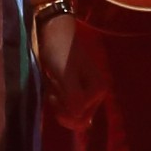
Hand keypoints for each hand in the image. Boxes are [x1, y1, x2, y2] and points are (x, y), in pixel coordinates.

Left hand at [36, 9, 107, 130]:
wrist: (53, 30)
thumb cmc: (59, 51)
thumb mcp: (65, 76)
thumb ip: (74, 98)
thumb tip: (79, 120)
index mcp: (99, 90)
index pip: (80, 119)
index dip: (63, 110)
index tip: (54, 92)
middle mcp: (96, 93)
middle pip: (77, 118)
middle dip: (61, 107)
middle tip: (52, 88)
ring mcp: (87, 91)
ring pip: (70, 111)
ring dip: (57, 101)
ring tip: (52, 83)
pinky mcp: (76, 87)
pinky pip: (66, 103)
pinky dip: (56, 97)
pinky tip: (52, 83)